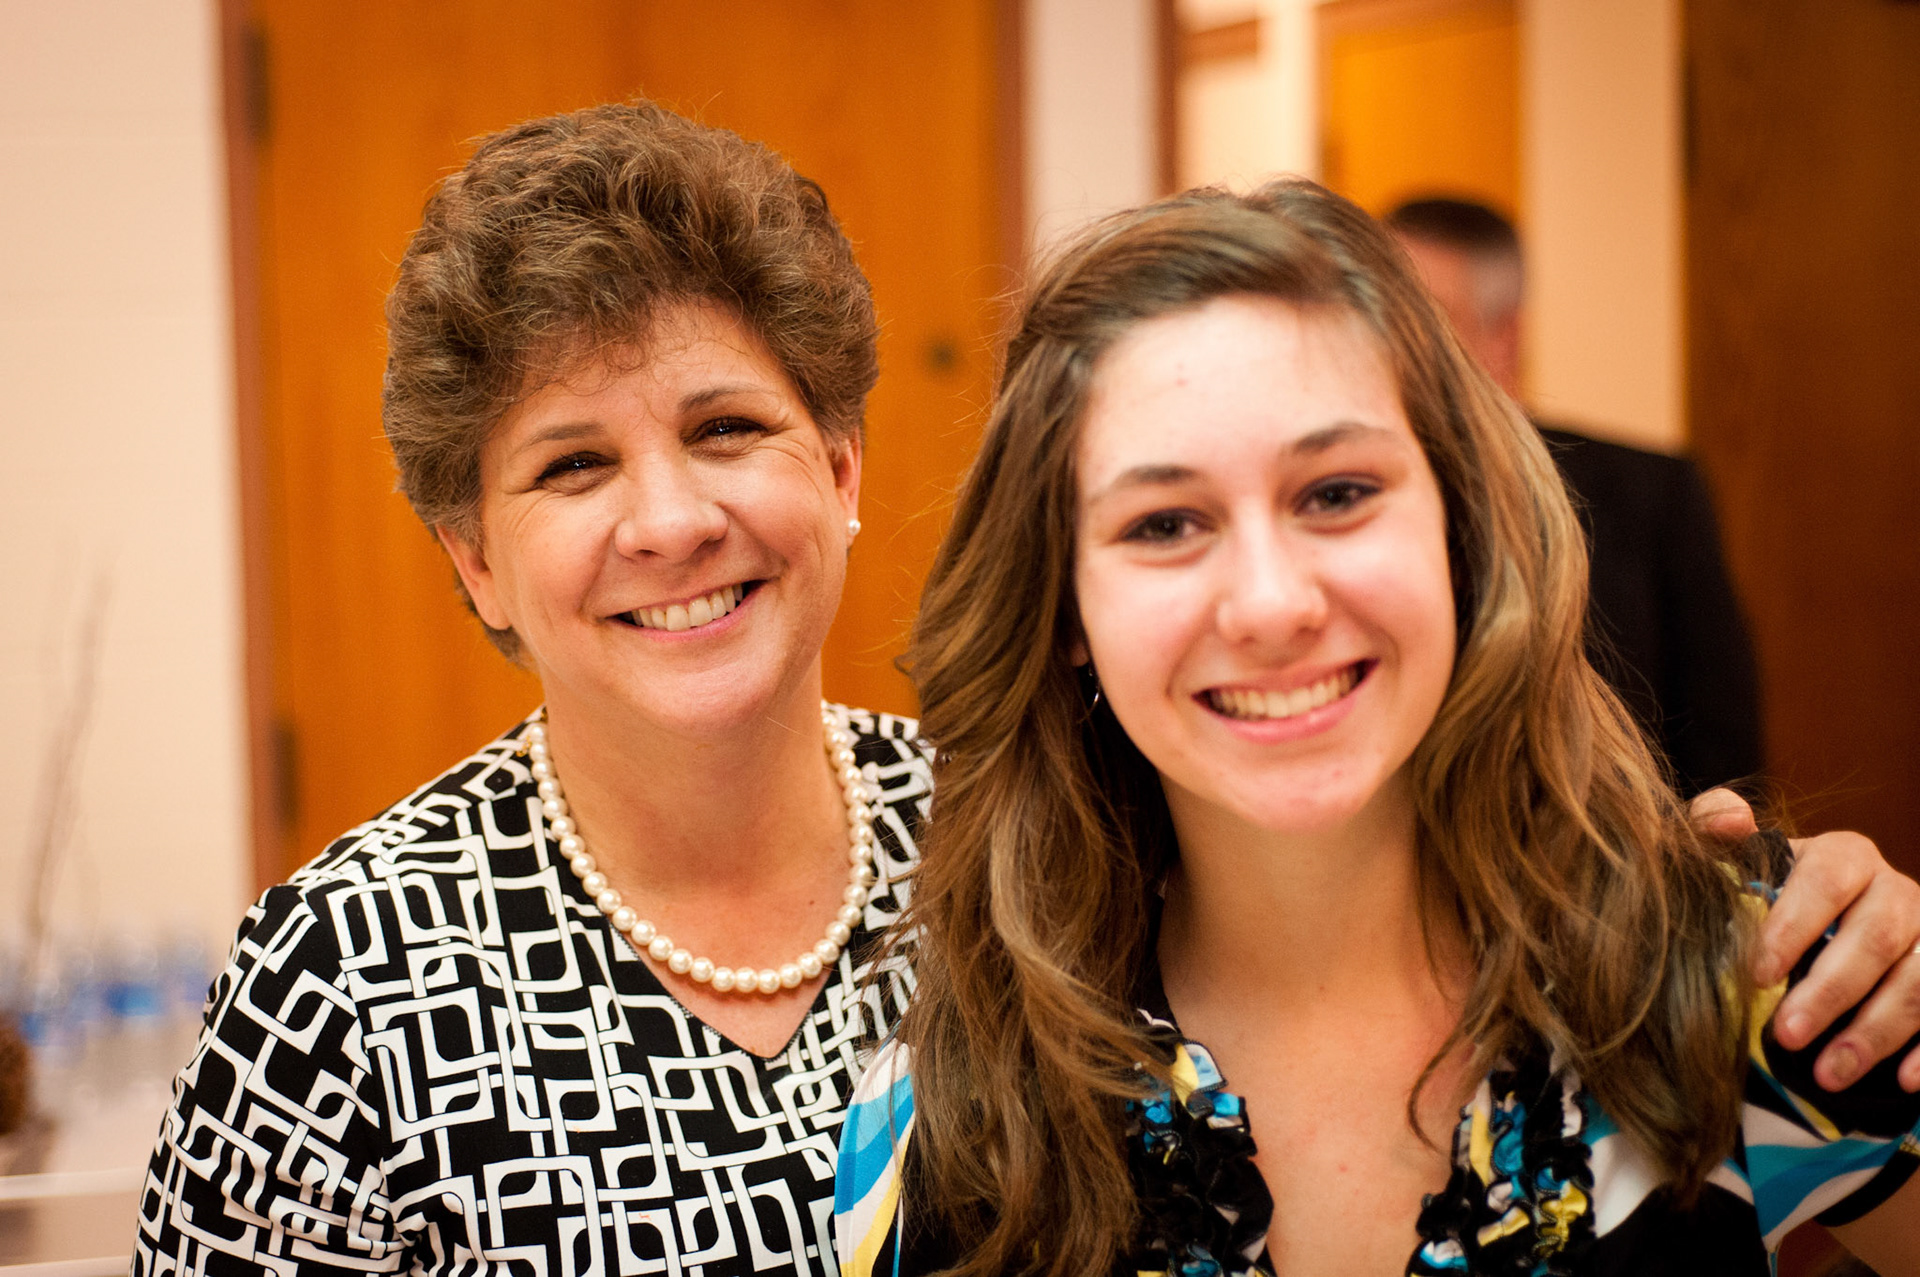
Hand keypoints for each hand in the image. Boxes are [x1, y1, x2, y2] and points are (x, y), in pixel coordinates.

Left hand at [1690, 789, 1919, 1091]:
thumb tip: (1729, 820)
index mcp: (1845, 857)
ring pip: (1917, 981)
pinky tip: (1904, 1081)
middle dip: (1830, 990)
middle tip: (1786, 1034)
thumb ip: (1720, 831)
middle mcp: (1897, 892)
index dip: (1794, 926)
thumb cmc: (1777, 897)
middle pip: (1876, 937)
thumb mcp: (1748, 862)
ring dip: (1874, 1032)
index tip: (1757, 974)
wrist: (1830, 922)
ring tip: (1827, 1074)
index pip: (1826, 882)